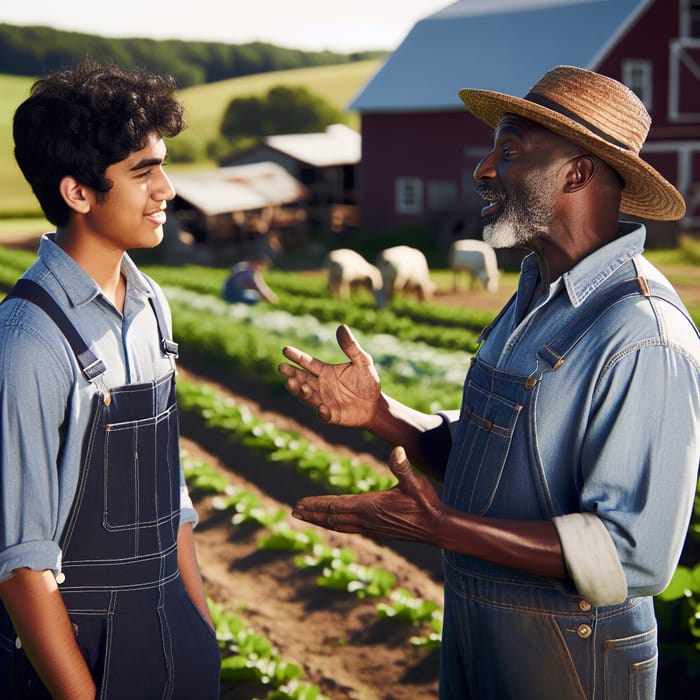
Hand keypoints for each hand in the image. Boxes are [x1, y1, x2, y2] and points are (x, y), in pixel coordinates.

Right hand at [278, 324, 380, 426]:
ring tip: (298, 384)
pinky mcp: (330, 415)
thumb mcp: (362, 361)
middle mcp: (320, 385)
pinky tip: (322, 408)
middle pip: (301, 379)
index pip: (307, 363)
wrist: (375, 405)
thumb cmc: (367, 381)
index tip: (285, 350)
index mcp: (325, 371)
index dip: (296, 357)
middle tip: (282, 368)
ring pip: (306, 396)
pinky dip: (321, 412)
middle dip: (291, 374)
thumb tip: (341, 327)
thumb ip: (351, 347)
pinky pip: (322, 414)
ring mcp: (323, 401)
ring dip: (300, 391)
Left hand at [292, 446, 442, 544]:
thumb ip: (403, 467)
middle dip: (313, 513)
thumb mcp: (415, 482)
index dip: (317, 504)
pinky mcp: (376, 530)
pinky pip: (349, 528)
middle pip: (332, 518)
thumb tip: (397, 450)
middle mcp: (367, 520)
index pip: (336, 506)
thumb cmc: (426, 502)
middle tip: (294, 511)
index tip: (300, 503)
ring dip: (321, 520)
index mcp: (371, 507)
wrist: (437, 527)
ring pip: (339, 525)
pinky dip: (335, 524)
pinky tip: (332, 523)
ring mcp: (371, 527)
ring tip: (305, 516)